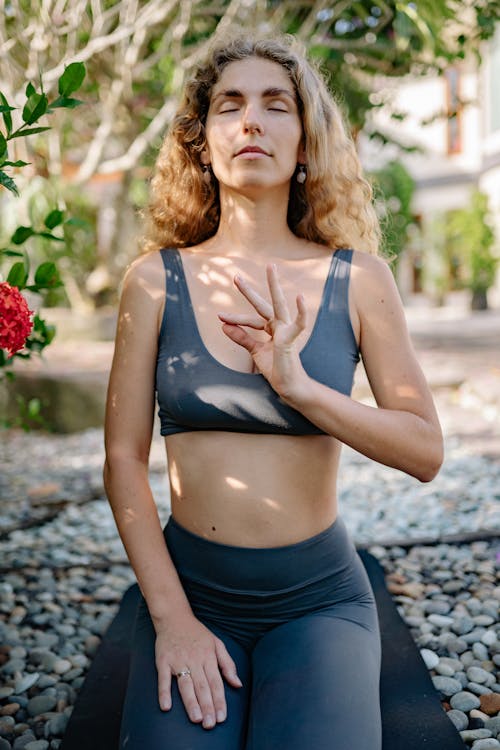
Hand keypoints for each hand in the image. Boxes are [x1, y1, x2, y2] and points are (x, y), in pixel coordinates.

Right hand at [154, 613, 241, 728]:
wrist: (174, 617)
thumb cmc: (197, 633)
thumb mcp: (217, 643)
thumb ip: (228, 664)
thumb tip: (237, 683)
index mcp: (208, 656)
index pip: (216, 682)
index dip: (219, 700)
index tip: (222, 717)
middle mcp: (194, 659)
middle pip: (202, 686)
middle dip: (207, 706)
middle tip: (210, 724)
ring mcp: (178, 660)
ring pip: (185, 684)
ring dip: (191, 702)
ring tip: (196, 718)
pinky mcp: (163, 660)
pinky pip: (163, 679)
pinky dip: (164, 692)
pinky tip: (166, 706)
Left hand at [218, 263, 308, 398]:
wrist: (289, 387)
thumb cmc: (276, 369)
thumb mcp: (255, 352)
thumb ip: (242, 338)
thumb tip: (223, 326)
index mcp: (272, 329)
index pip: (251, 319)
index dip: (235, 318)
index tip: (219, 316)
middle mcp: (279, 326)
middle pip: (262, 305)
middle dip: (249, 291)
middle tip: (235, 276)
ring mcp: (287, 331)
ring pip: (279, 305)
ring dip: (275, 286)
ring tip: (271, 268)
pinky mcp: (292, 340)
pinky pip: (298, 324)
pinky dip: (301, 311)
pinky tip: (299, 297)